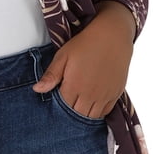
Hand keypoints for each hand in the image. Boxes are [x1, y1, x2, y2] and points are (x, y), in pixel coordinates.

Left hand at [33, 2, 134, 118]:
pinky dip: (96, 113)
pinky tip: (90, 105)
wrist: (112, 36)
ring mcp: (104, 96)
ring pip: (91, 117)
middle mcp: (90, 95)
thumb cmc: (85, 44)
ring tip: (77, 106)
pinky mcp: (115, 94)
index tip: (55, 102)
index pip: (62, 108)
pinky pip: (105, 112)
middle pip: (76, 115)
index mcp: (74, 86)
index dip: (57, 108)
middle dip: (69, 114)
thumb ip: (51, 75)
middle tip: (65, 105)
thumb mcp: (63, 56)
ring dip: (82, 114)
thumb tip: (37, 90)